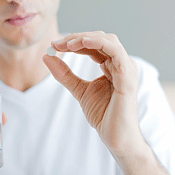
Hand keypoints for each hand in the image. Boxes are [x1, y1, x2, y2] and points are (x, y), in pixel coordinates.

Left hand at [42, 32, 142, 153]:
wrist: (116, 137)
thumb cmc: (104, 115)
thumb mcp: (79, 90)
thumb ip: (65, 74)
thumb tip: (47, 56)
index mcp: (113, 65)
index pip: (94, 45)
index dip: (74, 42)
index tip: (55, 45)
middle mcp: (122, 63)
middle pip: (100, 38)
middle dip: (78, 38)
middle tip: (58, 43)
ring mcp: (127, 68)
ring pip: (108, 40)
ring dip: (86, 38)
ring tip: (67, 44)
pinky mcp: (127, 76)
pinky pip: (115, 52)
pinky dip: (99, 43)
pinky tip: (83, 43)